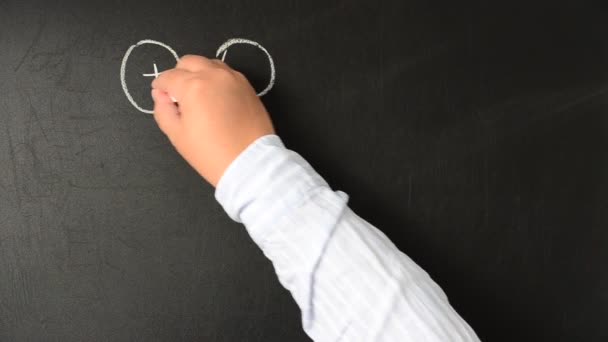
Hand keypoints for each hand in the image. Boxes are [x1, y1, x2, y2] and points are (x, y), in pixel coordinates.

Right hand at [151, 55, 274, 186]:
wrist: (250, 162)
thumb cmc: (210, 152)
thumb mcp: (177, 135)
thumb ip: (163, 110)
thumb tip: (160, 94)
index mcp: (193, 86)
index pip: (168, 77)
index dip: (160, 86)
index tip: (160, 96)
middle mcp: (214, 75)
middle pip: (188, 62)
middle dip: (178, 74)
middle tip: (178, 95)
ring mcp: (233, 78)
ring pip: (209, 63)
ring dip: (198, 73)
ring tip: (198, 95)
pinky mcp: (248, 86)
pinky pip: (226, 73)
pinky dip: (216, 79)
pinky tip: (215, 98)